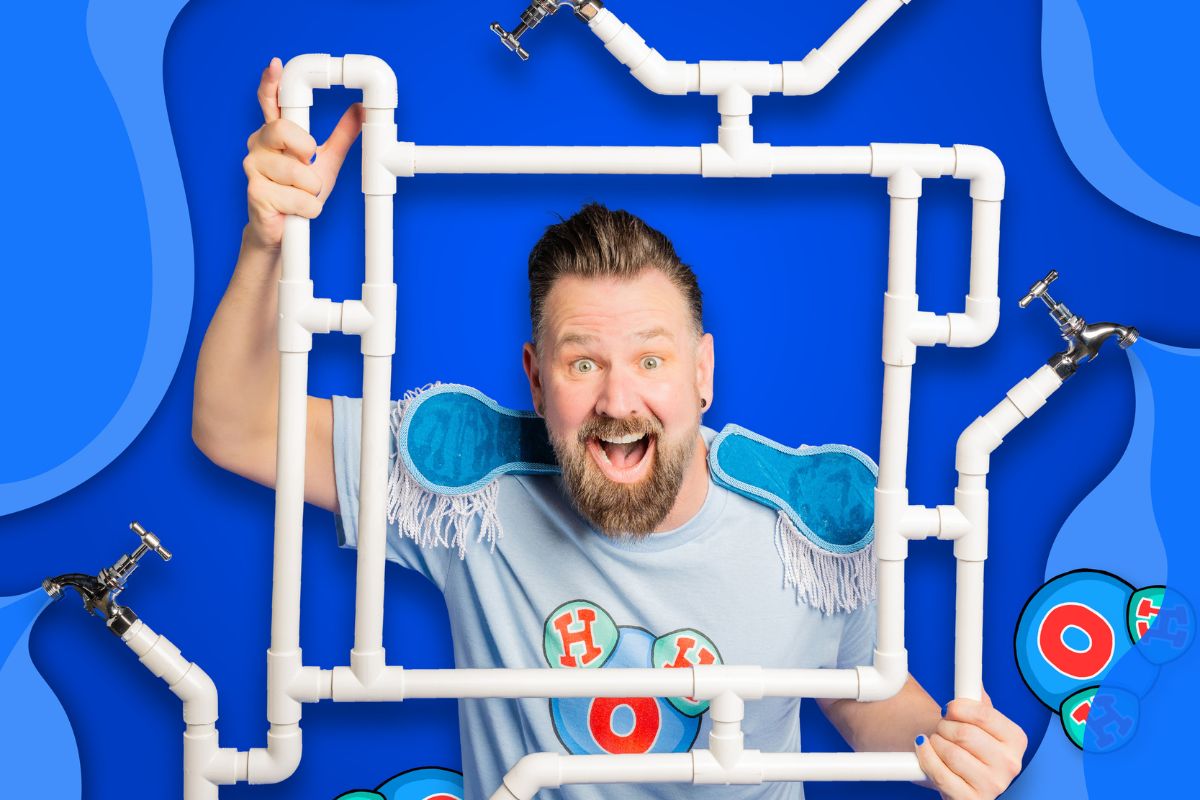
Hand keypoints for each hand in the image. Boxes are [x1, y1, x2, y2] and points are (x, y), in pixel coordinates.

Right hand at [242, 57, 362, 250]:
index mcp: (274, 134)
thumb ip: (341, 136)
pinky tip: (297, 211)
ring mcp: (253, 169)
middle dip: (304, 148)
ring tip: (304, 195)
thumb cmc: (300, 193)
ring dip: (312, 190)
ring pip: (297, 172)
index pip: (270, 103)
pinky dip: (308, 209)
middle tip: (309, 161)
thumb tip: (360, 110)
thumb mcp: (325, 161)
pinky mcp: (255, 194)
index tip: (276, 65)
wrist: (284, 231)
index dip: (271, 83)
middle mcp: (258, 146)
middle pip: (282, 130)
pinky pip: (298, 200)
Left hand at [914, 688, 1027, 798]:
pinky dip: (926, 758)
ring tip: (937, 743)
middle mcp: (1010, 765)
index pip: (984, 715)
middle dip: (944, 727)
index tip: (947, 708)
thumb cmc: (967, 745)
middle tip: (941, 728)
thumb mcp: (979, 722)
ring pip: (951, 753)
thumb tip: (972, 677)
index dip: (959, 708)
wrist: (957, 775)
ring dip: (934, 743)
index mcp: (1016, 740)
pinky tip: (925, 751)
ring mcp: (993, 786)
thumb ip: (978, 701)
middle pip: (964, 734)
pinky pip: (940, 774)